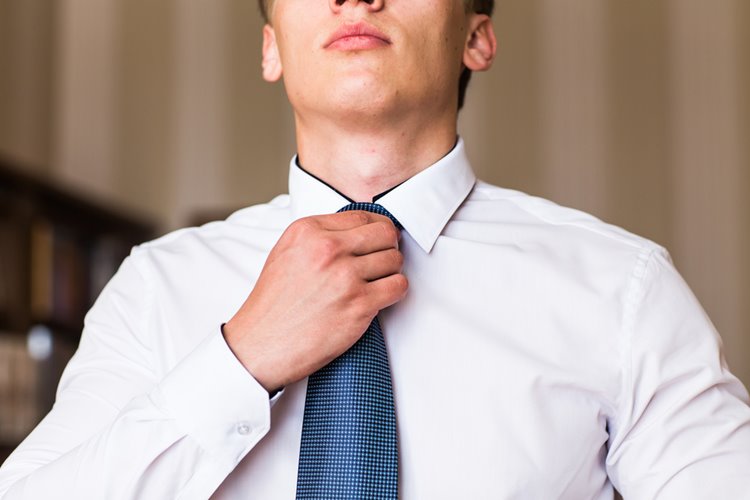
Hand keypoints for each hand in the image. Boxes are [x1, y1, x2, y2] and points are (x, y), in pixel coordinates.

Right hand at [223, 211, 407, 392]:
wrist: (262, 344)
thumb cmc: (274, 304)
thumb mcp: (287, 252)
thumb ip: (319, 235)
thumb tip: (357, 229)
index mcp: (308, 231)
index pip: (363, 216)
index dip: (376, 229)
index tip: (377, 240)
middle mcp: (327, 249)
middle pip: (384, 234)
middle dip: (388, 246)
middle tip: (383, 260)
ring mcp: (345, 277)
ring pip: (394, 260)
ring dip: (391, 271)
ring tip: (377, 282)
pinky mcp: (359, 305)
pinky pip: (398, 286)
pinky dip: (394, 291)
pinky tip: (380, 297)